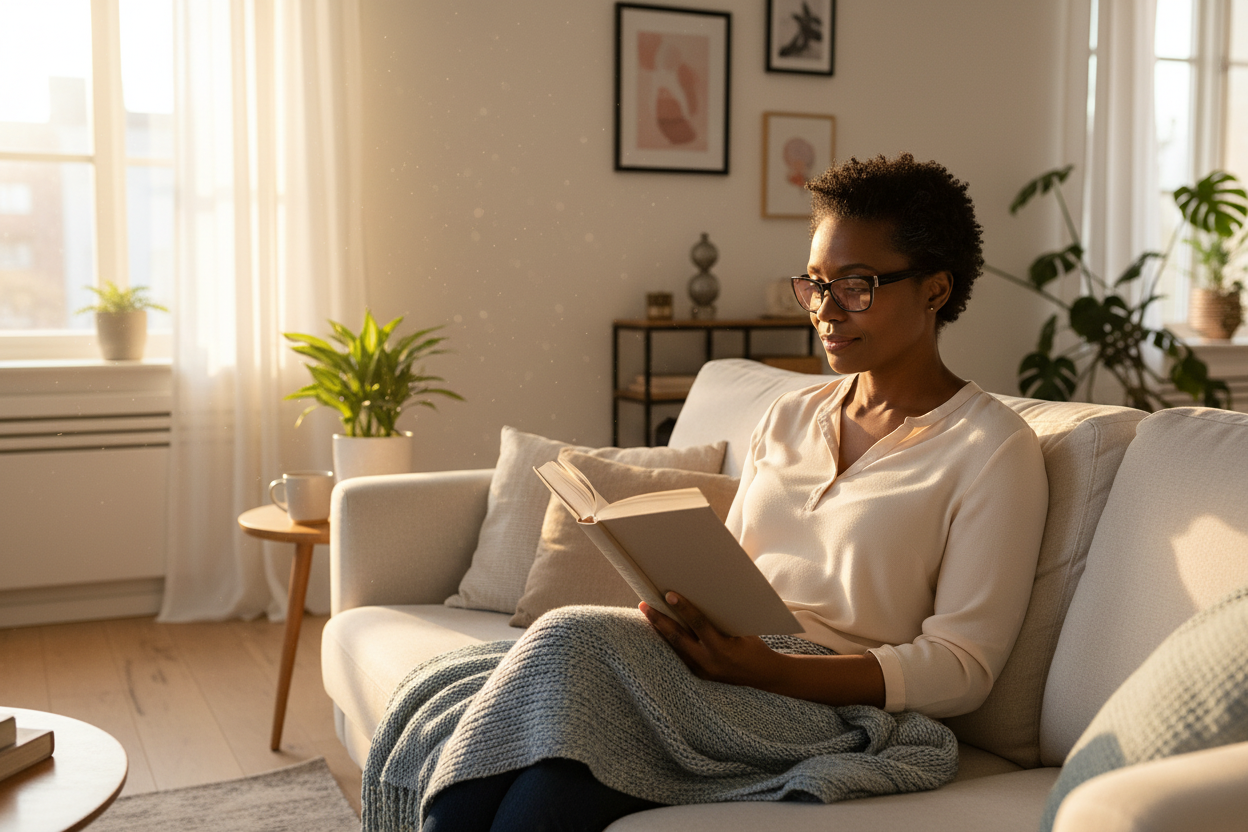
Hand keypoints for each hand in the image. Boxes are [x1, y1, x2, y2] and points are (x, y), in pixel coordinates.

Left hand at [640, 592, 784, 686]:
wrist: (765, 675)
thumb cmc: (755, 647)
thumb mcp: (741, 631)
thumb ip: (720, 620)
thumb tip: (700, 600)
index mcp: (722, 648)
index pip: (698, 624)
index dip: (683, 608)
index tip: (669, 594)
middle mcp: (709, 662)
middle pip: (677, 639)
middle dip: (659, 621)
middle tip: (644, 606)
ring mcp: (702, 671)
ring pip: (674, 649)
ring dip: (660, 631)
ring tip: (647, 614)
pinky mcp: (699, 675)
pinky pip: (680, 656)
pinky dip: (670, 642)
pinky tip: (660, 631)